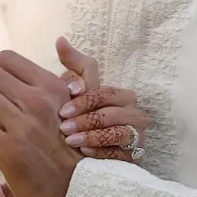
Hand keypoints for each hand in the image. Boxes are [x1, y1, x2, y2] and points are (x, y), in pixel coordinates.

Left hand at [0, 50, 82, 196]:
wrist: (82, 189)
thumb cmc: (81, 145)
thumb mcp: (85, 102)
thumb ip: (77, 70)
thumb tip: (61, 41)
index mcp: (52, 87)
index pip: (5, 58)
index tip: (2, 89)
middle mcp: (37, 101)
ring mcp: (22, 126)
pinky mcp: (9, 151)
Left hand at [55, 36, 147, 161]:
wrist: (89, 150)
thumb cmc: (84, 114)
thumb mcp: (78, 89)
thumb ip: (72, 65)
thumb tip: (60, 40)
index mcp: (121, 96)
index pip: (104, 94)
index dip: (84, 102)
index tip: (63, 111)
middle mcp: (133, 113)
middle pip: (112, 113)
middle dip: (86, 120)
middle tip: (64, 128)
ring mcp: (136, 135)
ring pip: (118, 132)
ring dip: (93, 136)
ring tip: (71, 141)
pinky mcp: (135, 155)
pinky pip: (121, 154)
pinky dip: (102, 152)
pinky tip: (85, 152)